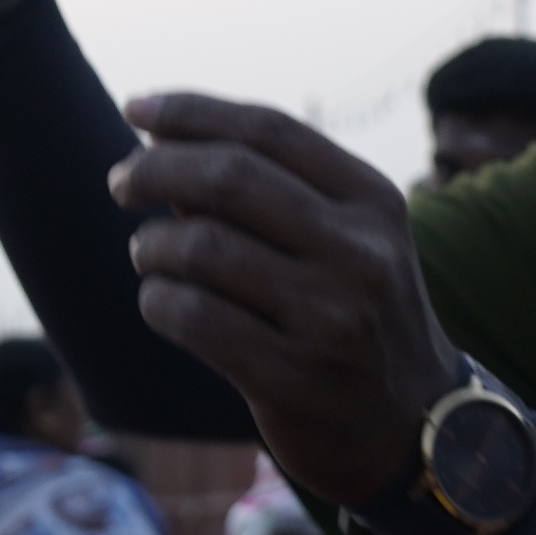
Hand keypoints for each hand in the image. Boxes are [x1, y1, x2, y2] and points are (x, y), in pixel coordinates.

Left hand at [110, 93, 461, 520]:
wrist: (415, 429)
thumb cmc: (356, 314)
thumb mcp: (346, 239)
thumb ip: (268, 188)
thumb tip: (158, 134)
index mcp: (373, 201)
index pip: (269, 131)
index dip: (192, 111)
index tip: (133, 105)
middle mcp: (361, 253)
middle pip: (229, 178)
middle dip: (155, 170)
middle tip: (121, 182)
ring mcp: (330, 319)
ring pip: (200, 246)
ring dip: (153, 245)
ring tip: (150, 255)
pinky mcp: (294, 380)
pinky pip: (192, 317)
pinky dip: (158, 300)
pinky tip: (161, 301)